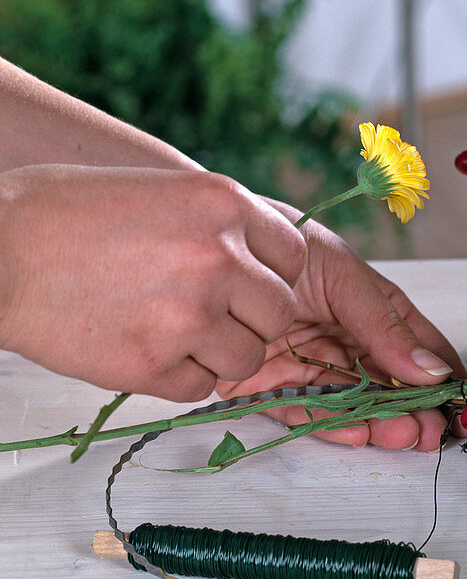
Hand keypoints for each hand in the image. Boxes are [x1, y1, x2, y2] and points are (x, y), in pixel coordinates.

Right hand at [0, 165, 306, 401]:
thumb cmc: (61, 215)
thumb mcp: (160, 190)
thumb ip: (217, 223)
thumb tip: (262, 261)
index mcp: (222, 203)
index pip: (293, 257)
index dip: (271, 276)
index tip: (247, 283)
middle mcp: (217, 256)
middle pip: (279, 313)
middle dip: (250, 320)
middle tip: (207, 315)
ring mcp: (189, 313)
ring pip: (247, 358)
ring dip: (217, 353)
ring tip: (170, 331)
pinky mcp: (154, 364)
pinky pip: (201, 388)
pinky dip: (178, 378)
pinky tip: (141, 347)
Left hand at [214, 216, 466, 451]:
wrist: (197, 245)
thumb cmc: (273, 241)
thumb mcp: (340, 274)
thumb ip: (383, 325)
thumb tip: (433, 370)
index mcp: (363, 301)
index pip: (409, 339)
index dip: (436, 368)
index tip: (460, 398)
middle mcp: (336, 334)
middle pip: (382, 378)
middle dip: (410, 407)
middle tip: (431, 432)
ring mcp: (303, 360)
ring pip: (348, 400)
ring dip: (377, 421)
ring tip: (401, 437)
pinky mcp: (264, 384)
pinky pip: (302, 411)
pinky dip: (330, 426)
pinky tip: (359, 435)